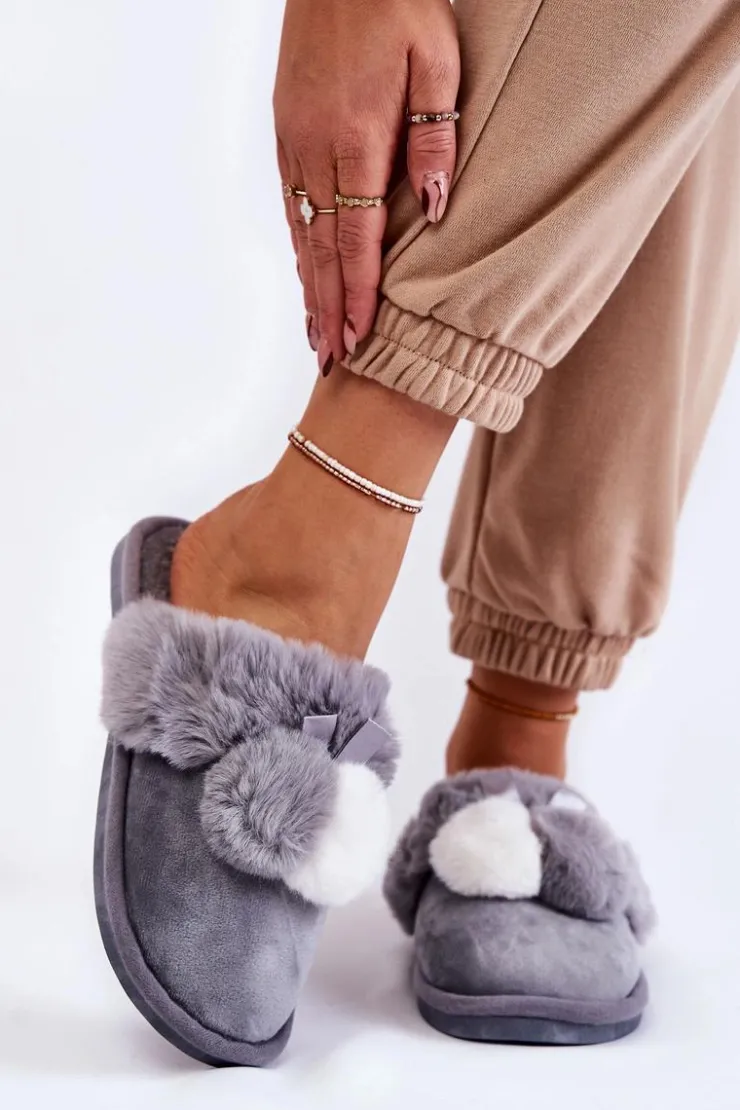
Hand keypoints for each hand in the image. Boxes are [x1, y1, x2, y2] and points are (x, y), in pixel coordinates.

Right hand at [274, 0, 459, 371]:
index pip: (355, 238)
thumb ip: (434, 138)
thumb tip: (436, 211)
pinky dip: (299, 247)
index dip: (354, 296)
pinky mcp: (286, 130)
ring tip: (315, 333)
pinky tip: (304, 272)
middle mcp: (314, 148)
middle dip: (326, 309)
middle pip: (320, 248)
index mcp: (355, 136)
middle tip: (328, 362)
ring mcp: (293, 140)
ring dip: (308, 286)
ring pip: (301, 231)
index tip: (355, 341)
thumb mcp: (437, 59)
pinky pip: (292, 203)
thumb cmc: (398, 3)